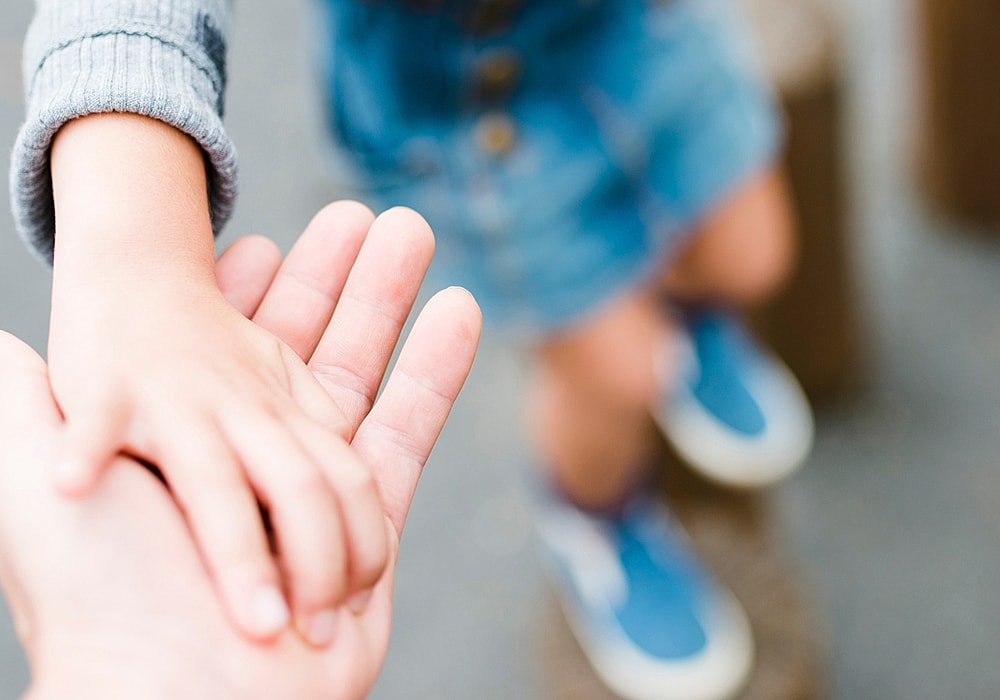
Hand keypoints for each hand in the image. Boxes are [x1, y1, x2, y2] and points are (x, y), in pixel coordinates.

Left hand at [46, 115, 397, 642]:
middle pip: (302, 349)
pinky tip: (460, 309)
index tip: (262, 241)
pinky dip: (436, 370)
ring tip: (415, 234)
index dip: (244, 291)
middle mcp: (249, 461)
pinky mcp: (367, 526)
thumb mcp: (34, 487)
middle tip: (365, 212)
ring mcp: (311, 493)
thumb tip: (0, 340)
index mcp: (184, 442)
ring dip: (389, 303)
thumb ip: (30, 411)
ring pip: (360, 377)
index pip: (219, 349)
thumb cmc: (96, 591)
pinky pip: (407, 433)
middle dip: (335, 278)